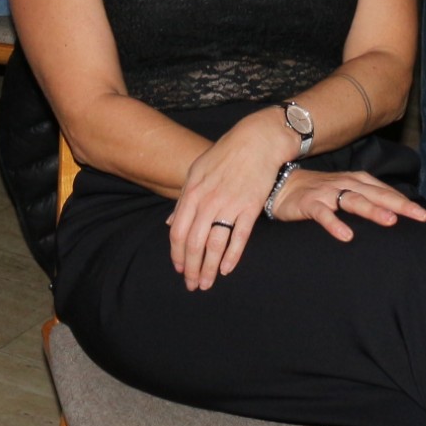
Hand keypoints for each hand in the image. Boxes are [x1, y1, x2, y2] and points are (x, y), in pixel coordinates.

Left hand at [165, 109, 298, 290]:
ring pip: (213, 245)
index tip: (178, 269)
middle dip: (190, 268)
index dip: (176, 254)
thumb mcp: (197, 172)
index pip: (177, 232)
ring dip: (208, 269)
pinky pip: (238, 237)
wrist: (256, 141)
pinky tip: (226, 270)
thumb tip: (169, 223)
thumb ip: (183, 199)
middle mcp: (208, 201)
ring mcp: (229, 205)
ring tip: (205, 284)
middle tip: (191, 285)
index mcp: (192, 193)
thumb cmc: (225, 155)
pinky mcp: (250, 207)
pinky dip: (231, 257)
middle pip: (193, 243)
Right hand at [266, 168, 425, 239]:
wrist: (284, 186)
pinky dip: (335, 224)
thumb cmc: (322, 192)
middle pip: (378, 195)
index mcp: (360, 182)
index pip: (389, 194)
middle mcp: (347, 184)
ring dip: (373, 211)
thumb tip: (397, 215)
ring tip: (391, 221)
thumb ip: (370, 201)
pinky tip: (346, 236)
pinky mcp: (311, 204)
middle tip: (422, 218)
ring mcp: (329, 193)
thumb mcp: (349, 192)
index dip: (409, 206)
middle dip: (401, 206)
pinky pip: (324, 215)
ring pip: (355, 201)